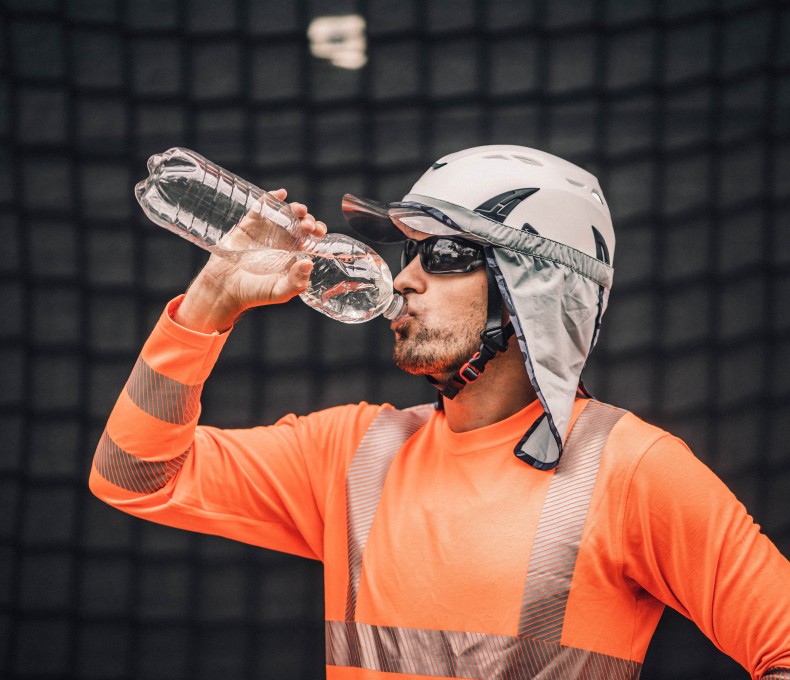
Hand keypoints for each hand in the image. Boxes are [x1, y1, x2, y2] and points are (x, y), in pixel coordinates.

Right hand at [174, 189, 327, 332]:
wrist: (224, 289)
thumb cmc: (253, 293)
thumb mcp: (279, 292)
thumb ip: (296, 282)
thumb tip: (308, 263)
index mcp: (292, 253)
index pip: (310, 237)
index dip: (317, 231)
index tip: (319, 232)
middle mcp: (281, 239)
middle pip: (300, 222)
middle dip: (308, 220)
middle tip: (309, 226)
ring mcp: (265, 230)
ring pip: (284, 213)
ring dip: (294, 209)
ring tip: (300, 211)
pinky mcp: (248, 225)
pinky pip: (260, 208)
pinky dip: (270, 199)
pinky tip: (280, 194)